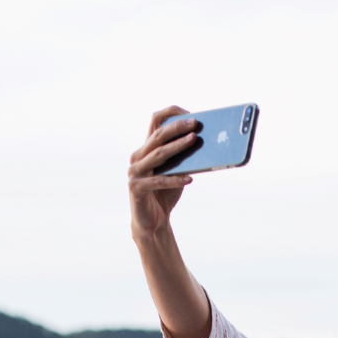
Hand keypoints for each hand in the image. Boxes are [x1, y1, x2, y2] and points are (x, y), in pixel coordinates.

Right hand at [129, 106, 198, 239]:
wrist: (153, 223)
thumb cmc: (165, 195)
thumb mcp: (176, 173)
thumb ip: (183, 159)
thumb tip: (203, 143)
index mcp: (146, 149)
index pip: (155, 122)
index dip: (171, 114)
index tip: (189, 113)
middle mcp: (137, 157)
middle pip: (157, 136)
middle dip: (177, 128)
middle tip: (195, 123)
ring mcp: (134, 172)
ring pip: (158, 155)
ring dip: (178, 147)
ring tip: (194, 140)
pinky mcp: (136, 188)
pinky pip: (158, 181)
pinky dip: (175, 180)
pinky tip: (189, 179)